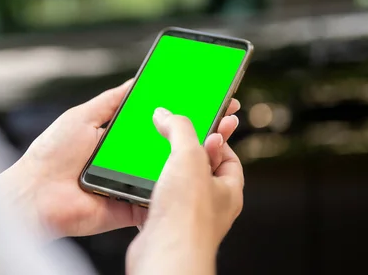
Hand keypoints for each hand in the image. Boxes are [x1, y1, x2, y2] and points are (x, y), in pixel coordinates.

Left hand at [0, 80, 241, 238]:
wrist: (33, 194)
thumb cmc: (51, 152)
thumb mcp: (84, 115)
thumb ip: (113, 100)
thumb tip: (136, 80)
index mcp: (122, 137)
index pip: (161, 121)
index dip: (185, 110)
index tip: (210, 97)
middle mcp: (132, 158)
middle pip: (173, 144)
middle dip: (202, 131)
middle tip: (226, 116)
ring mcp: (134, 181)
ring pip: (173, 169)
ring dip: (198, 156)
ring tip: (221, 136)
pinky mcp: (133, 205)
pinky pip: (161, 196)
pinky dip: (180, 186)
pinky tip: (199, 169)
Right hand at [127, 109, 243, 274]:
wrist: (165, 253)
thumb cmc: (188, 217)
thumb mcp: (189, 156)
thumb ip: (180, 129)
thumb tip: (167, 114)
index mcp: (227, 189)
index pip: (228, 157)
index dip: (216, 138)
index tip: (201, 124)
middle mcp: (210, 204)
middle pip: (200, 168)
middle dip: (186, 151)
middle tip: (173, 136)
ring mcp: (185, 215)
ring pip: (175, 183)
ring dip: (163, 168)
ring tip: (153, 155)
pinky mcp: (162, 223)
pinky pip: (156, 199)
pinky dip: (147, 187)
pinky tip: (138, 180)